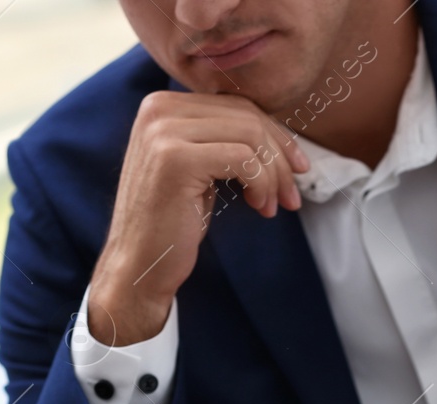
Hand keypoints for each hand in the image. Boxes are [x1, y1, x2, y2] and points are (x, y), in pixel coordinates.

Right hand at [88, 91, 310, 344]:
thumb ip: (222, 139)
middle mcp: (158, 109)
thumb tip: (280, 134)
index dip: (275, 136)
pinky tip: (258, 206)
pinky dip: (261, 183)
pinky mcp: (175, 159)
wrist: (139, 265)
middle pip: (246, 116)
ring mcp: (163, 131)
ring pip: (249, 134)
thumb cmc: (173, 222)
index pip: (236, 106)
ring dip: (272, 174)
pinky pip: (243, 158)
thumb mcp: (200, 168)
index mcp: (163, 106)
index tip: (297, 168)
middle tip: (291, 195)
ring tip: (271, 205)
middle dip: (280, 156)